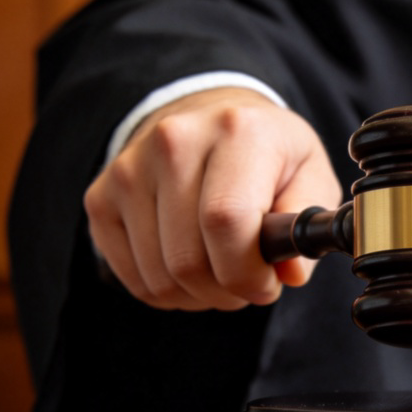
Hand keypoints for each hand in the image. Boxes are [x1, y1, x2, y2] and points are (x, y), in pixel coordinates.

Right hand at [84, 88, 341, 310]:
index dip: (248, 272)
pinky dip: (167, 290)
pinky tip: (190, 265)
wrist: (208, 117)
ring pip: (160, 278)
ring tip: (220, 268)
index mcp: (236, 130)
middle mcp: (174, 142)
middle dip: (227, 290)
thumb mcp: (309, 174)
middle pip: (189, 260)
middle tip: (247, 278)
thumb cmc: (267, 155)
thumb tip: (290, 272)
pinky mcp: (102, 197)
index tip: (267, 281)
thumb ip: (306, 222)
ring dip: (198, 294)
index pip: (226, 221)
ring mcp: (130, 169)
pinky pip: (133, 278)